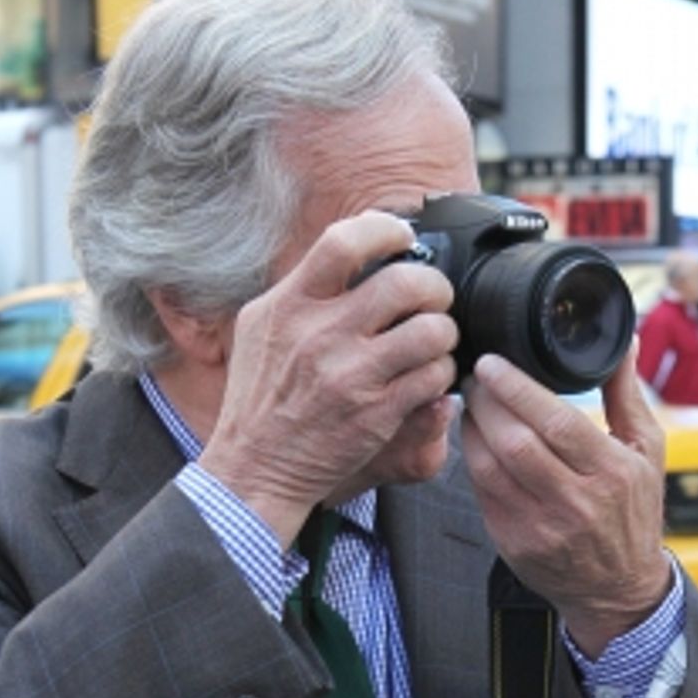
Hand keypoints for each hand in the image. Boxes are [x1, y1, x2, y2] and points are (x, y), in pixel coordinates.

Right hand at [199, 212, 458, 546]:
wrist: (254, 468)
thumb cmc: (260, 396)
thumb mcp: (260, 328)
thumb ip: (303, 290)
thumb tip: (356, 253)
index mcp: (289, 305)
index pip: (344, 242)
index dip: (385, 230)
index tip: (403, 238)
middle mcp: (320, 335)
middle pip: (405, 282)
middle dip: (434, 286)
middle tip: (435, 298)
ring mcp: (351, 376)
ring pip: (431, 331)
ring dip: (444, 333)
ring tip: (433, 342)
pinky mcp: (376, 414)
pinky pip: (433, 378)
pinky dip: (440, 375)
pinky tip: (426, 378)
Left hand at [461, 349, 671, 656]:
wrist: (617, 588)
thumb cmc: (633, 513)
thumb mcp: (647, 451)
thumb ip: (627, 395)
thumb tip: (624, 342)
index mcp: (612, 472)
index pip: (557, 423)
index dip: (518, 389)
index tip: (493, 363)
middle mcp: (577, 502)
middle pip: (517, 443)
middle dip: (486, 402)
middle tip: (476, 376)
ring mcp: (541, 527)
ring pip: (490, 467)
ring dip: (472, 427)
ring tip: (472, 402)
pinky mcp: (514, 543)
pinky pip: (482, 492)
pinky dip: (472, 458)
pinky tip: (474, 437)